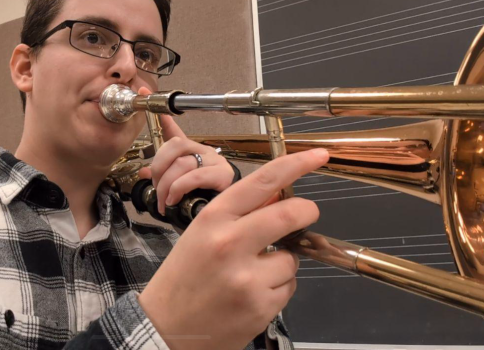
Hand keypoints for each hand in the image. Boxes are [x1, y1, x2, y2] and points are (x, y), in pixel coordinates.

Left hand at [136, 87, 234, 214]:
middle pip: (176, 145)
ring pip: (182, 163)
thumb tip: (143, 173)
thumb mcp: (176, 188)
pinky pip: (195, 176)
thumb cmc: (201, 200)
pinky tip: (174, 199)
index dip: (159, 114)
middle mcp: (203, 152)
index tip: (144, 95)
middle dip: (159, 166)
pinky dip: (179, 188)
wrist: (229, 215)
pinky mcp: (223, 175)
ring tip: (164, 200)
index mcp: (191, 154)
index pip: (174, 131)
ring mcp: (214, 162)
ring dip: (166, 184)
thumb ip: (161, 177)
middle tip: (155, 185)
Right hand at [138, 148, 328, 349]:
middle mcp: (230, 244)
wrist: (164, 327)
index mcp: (212, 219)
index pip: (262, 182)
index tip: (319, 156)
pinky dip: (277, 288)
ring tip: (253, 274)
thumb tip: (278, 193)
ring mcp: (247, 277)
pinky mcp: (261, 306)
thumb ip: (239, 214)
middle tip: (307, 213)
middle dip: (307, 211)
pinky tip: (252, 295)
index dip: (296, 165)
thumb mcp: (201, 234)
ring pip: (292, 258)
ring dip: (283, 263)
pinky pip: (288, 287)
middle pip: (290, 214)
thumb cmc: (182, 277)